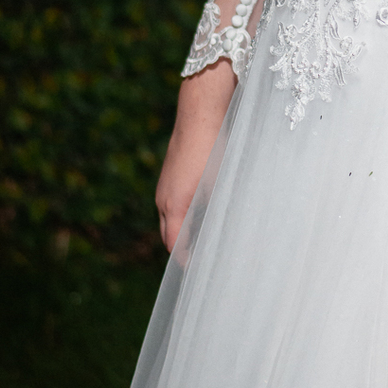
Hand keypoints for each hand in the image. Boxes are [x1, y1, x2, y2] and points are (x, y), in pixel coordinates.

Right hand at [156, 62, 235, 251]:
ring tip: (203, 243)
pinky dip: (182, 216)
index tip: (200, 275)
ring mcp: (165, 187)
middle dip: (182, 251)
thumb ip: (217, 212)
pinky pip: (172, 204)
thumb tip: (224, 236)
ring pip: (170, 220)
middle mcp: (163, 199)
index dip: (186, 262)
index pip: (175, 246)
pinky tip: (202, 214)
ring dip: (183, 233)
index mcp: (174, 206)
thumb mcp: (219, 185)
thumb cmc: (215, 150)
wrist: (201, 112)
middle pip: (169, 236)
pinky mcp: (170, 175)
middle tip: (202, 264)